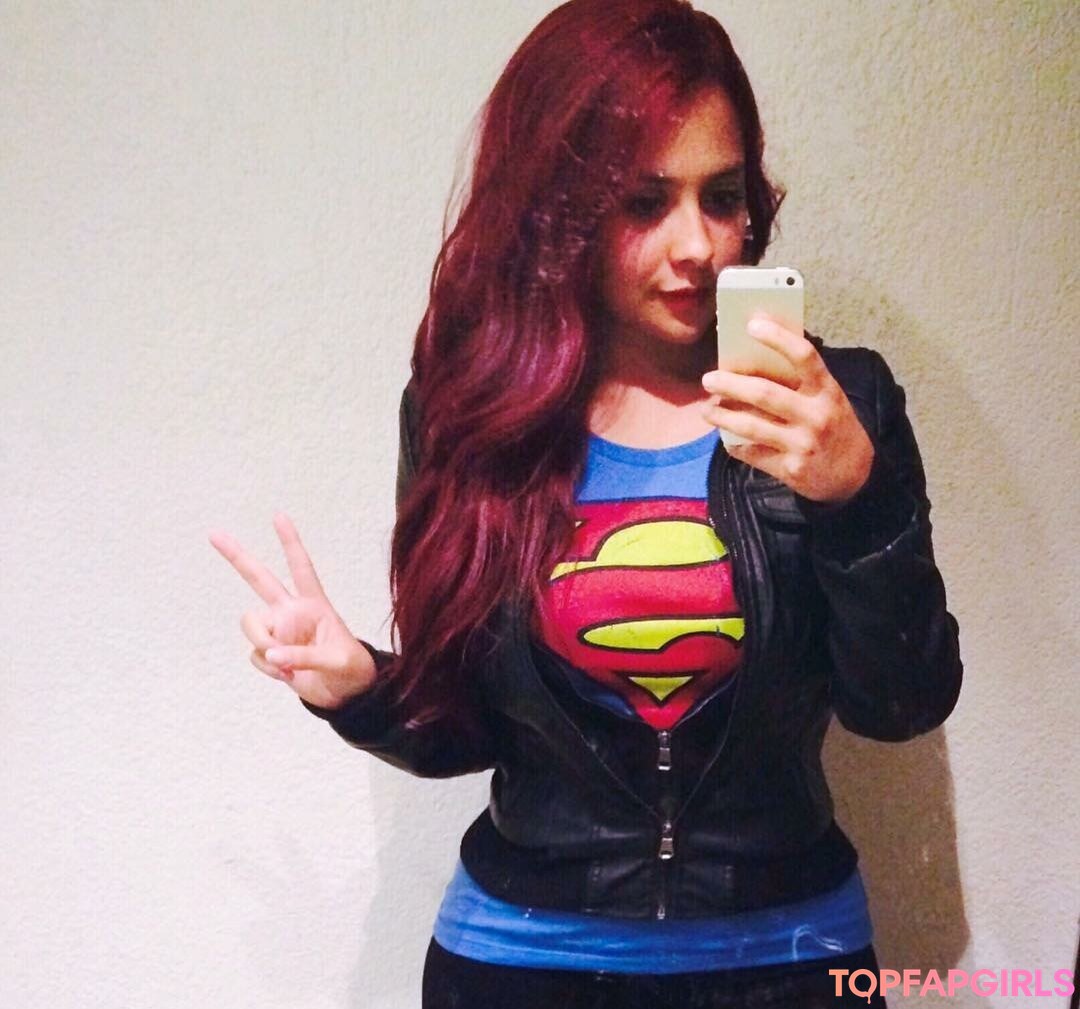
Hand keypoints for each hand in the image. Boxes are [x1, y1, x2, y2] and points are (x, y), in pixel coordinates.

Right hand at [209, 512, 376, 708]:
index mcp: (314, 605)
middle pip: (260, 579)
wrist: (346, 695)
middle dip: (237, 557)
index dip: (290, 543)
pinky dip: (268, 669)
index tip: (278, 516)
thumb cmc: (351, 669)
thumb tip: (272, 654)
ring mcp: (279, 632)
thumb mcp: (336, 661)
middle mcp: (292, 613)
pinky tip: (287, 676)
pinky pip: (256, 655)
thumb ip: (304, 657)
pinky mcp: (271, 653)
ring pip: (251, 625)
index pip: (301, 568)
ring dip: (263, 645)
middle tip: (214, 533)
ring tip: (287, 667)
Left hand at [700, 315, 874, 502]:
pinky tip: (725, 436)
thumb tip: (755, 355)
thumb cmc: (834, 426)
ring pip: (751, 426)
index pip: (804, 356)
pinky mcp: (790, 469)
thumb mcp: (828, 399)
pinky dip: (734, 444)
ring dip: (722, 416)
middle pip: (765, 394)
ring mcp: (803, 444)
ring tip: (707, 409)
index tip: (752, 324)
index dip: (778, 338)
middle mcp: (815, 416)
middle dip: (730, 384)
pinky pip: (752, 453)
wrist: (856, 476)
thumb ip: (800, 381)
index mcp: (827, 391)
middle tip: (708, 379)